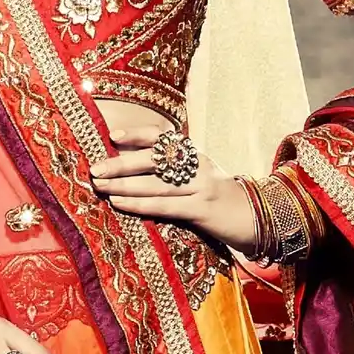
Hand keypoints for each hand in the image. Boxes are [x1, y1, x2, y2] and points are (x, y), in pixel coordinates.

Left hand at [88, 126, 261, 252]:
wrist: (259, 218)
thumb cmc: (218, 199)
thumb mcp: (198, 177)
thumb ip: (173, 171)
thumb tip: (128, 167)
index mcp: (195, 153)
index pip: (163, 136)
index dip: (137, 134)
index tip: (112, 136)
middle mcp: (198, 164)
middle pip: (155, 160)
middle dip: (122, 163)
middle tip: (95, 169)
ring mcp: (203, 186)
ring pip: (157, 184)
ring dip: (124, 185)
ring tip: (100, 186)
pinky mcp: (205, 209)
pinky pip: (166, 206)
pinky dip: (140, 203)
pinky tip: (120, 203)